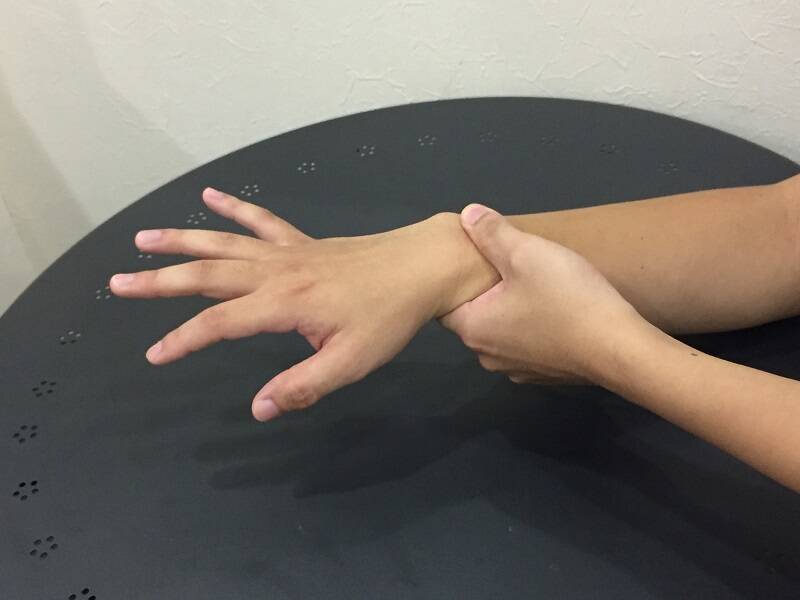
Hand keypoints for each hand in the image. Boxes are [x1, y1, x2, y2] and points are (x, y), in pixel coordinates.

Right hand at [110, 188, 489, 420]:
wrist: (421, 267)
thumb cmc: (389, 317)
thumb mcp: (349, 363)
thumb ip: (301, 387)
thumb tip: (257, 409)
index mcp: (282, 304)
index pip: (218, 323)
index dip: (183, 340)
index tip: (155, 354)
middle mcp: (275, 272)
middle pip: (206, 274)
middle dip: (160, 281)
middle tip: (118, 281)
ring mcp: (288, 252)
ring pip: (224, 242)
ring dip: (182, 240)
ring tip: (144, 238)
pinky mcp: (303, 242)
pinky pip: (262, 220)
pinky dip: (234, 206)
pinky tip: (210, 195)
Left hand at [440, 204, 644, 385]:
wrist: (621, 349)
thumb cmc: (567, 298)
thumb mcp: (526, 253)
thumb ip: (492, 233)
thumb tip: (466, 215)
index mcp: (473, 329)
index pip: (446, 303)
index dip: (458, 280)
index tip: (474, 262)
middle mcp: (487, 355)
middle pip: (475, 316)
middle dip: (487, 293)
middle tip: (507, 266)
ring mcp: (516, 369)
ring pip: (503, 331)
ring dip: (513, 311)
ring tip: (534, 286)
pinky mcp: (544, 374)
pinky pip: (528, 344)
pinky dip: (535, 328)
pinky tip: (555, 310)